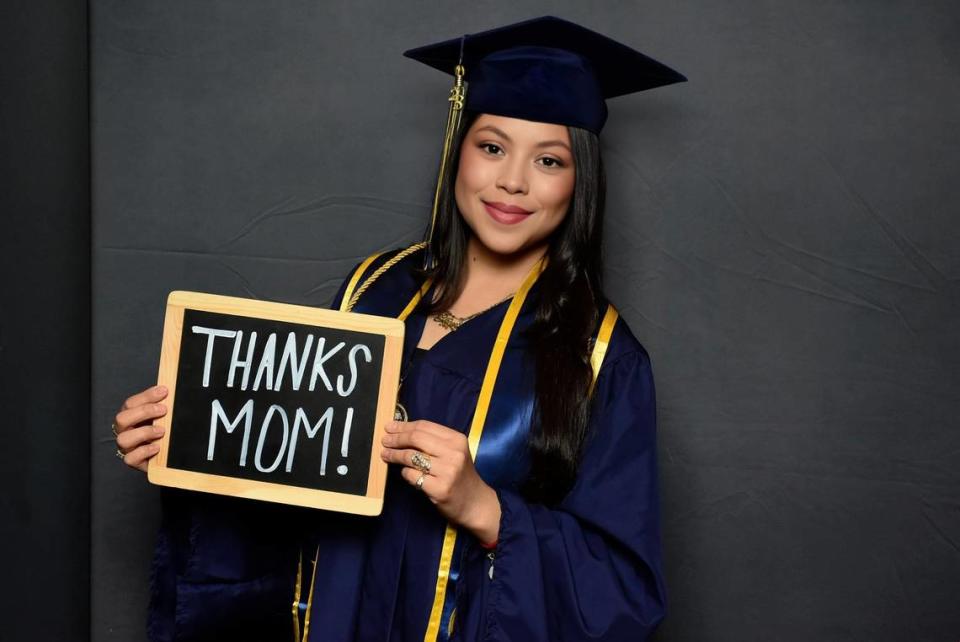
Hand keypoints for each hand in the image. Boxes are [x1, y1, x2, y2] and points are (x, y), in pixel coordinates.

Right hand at [113, 385, 167, 471]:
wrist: (167, 455)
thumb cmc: (163, 432)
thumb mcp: (163, 417)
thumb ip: (163, 406)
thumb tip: (169, 391)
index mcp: (130, 417)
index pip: (130, 403)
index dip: (147, 396)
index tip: (164, 391)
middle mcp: (125, 431)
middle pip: (121, 418)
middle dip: (143, 412)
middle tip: (164, 410)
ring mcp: (128, 447)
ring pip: (123, 439)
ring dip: (144, 432)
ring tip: (161, 431)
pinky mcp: (134, 461)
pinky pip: (130, 458)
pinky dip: (144, 451)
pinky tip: (157, 447)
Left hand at [381, 420, 500, 543]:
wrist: (475, 503)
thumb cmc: (460, 476)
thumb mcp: (454, 453)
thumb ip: (433, 442)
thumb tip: (401, 430)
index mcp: (457, 440)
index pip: (424, 426)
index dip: (404, 426)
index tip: (390, 427)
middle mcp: (453, 453)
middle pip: (416, 438)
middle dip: (396, 438)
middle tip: (384, 440)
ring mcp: (447, 471)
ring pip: (411, 457)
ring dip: (394, 455)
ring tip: (385, 454)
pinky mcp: (439, 489)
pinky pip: (412, 475)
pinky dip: (404, 473)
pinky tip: (403, 472)